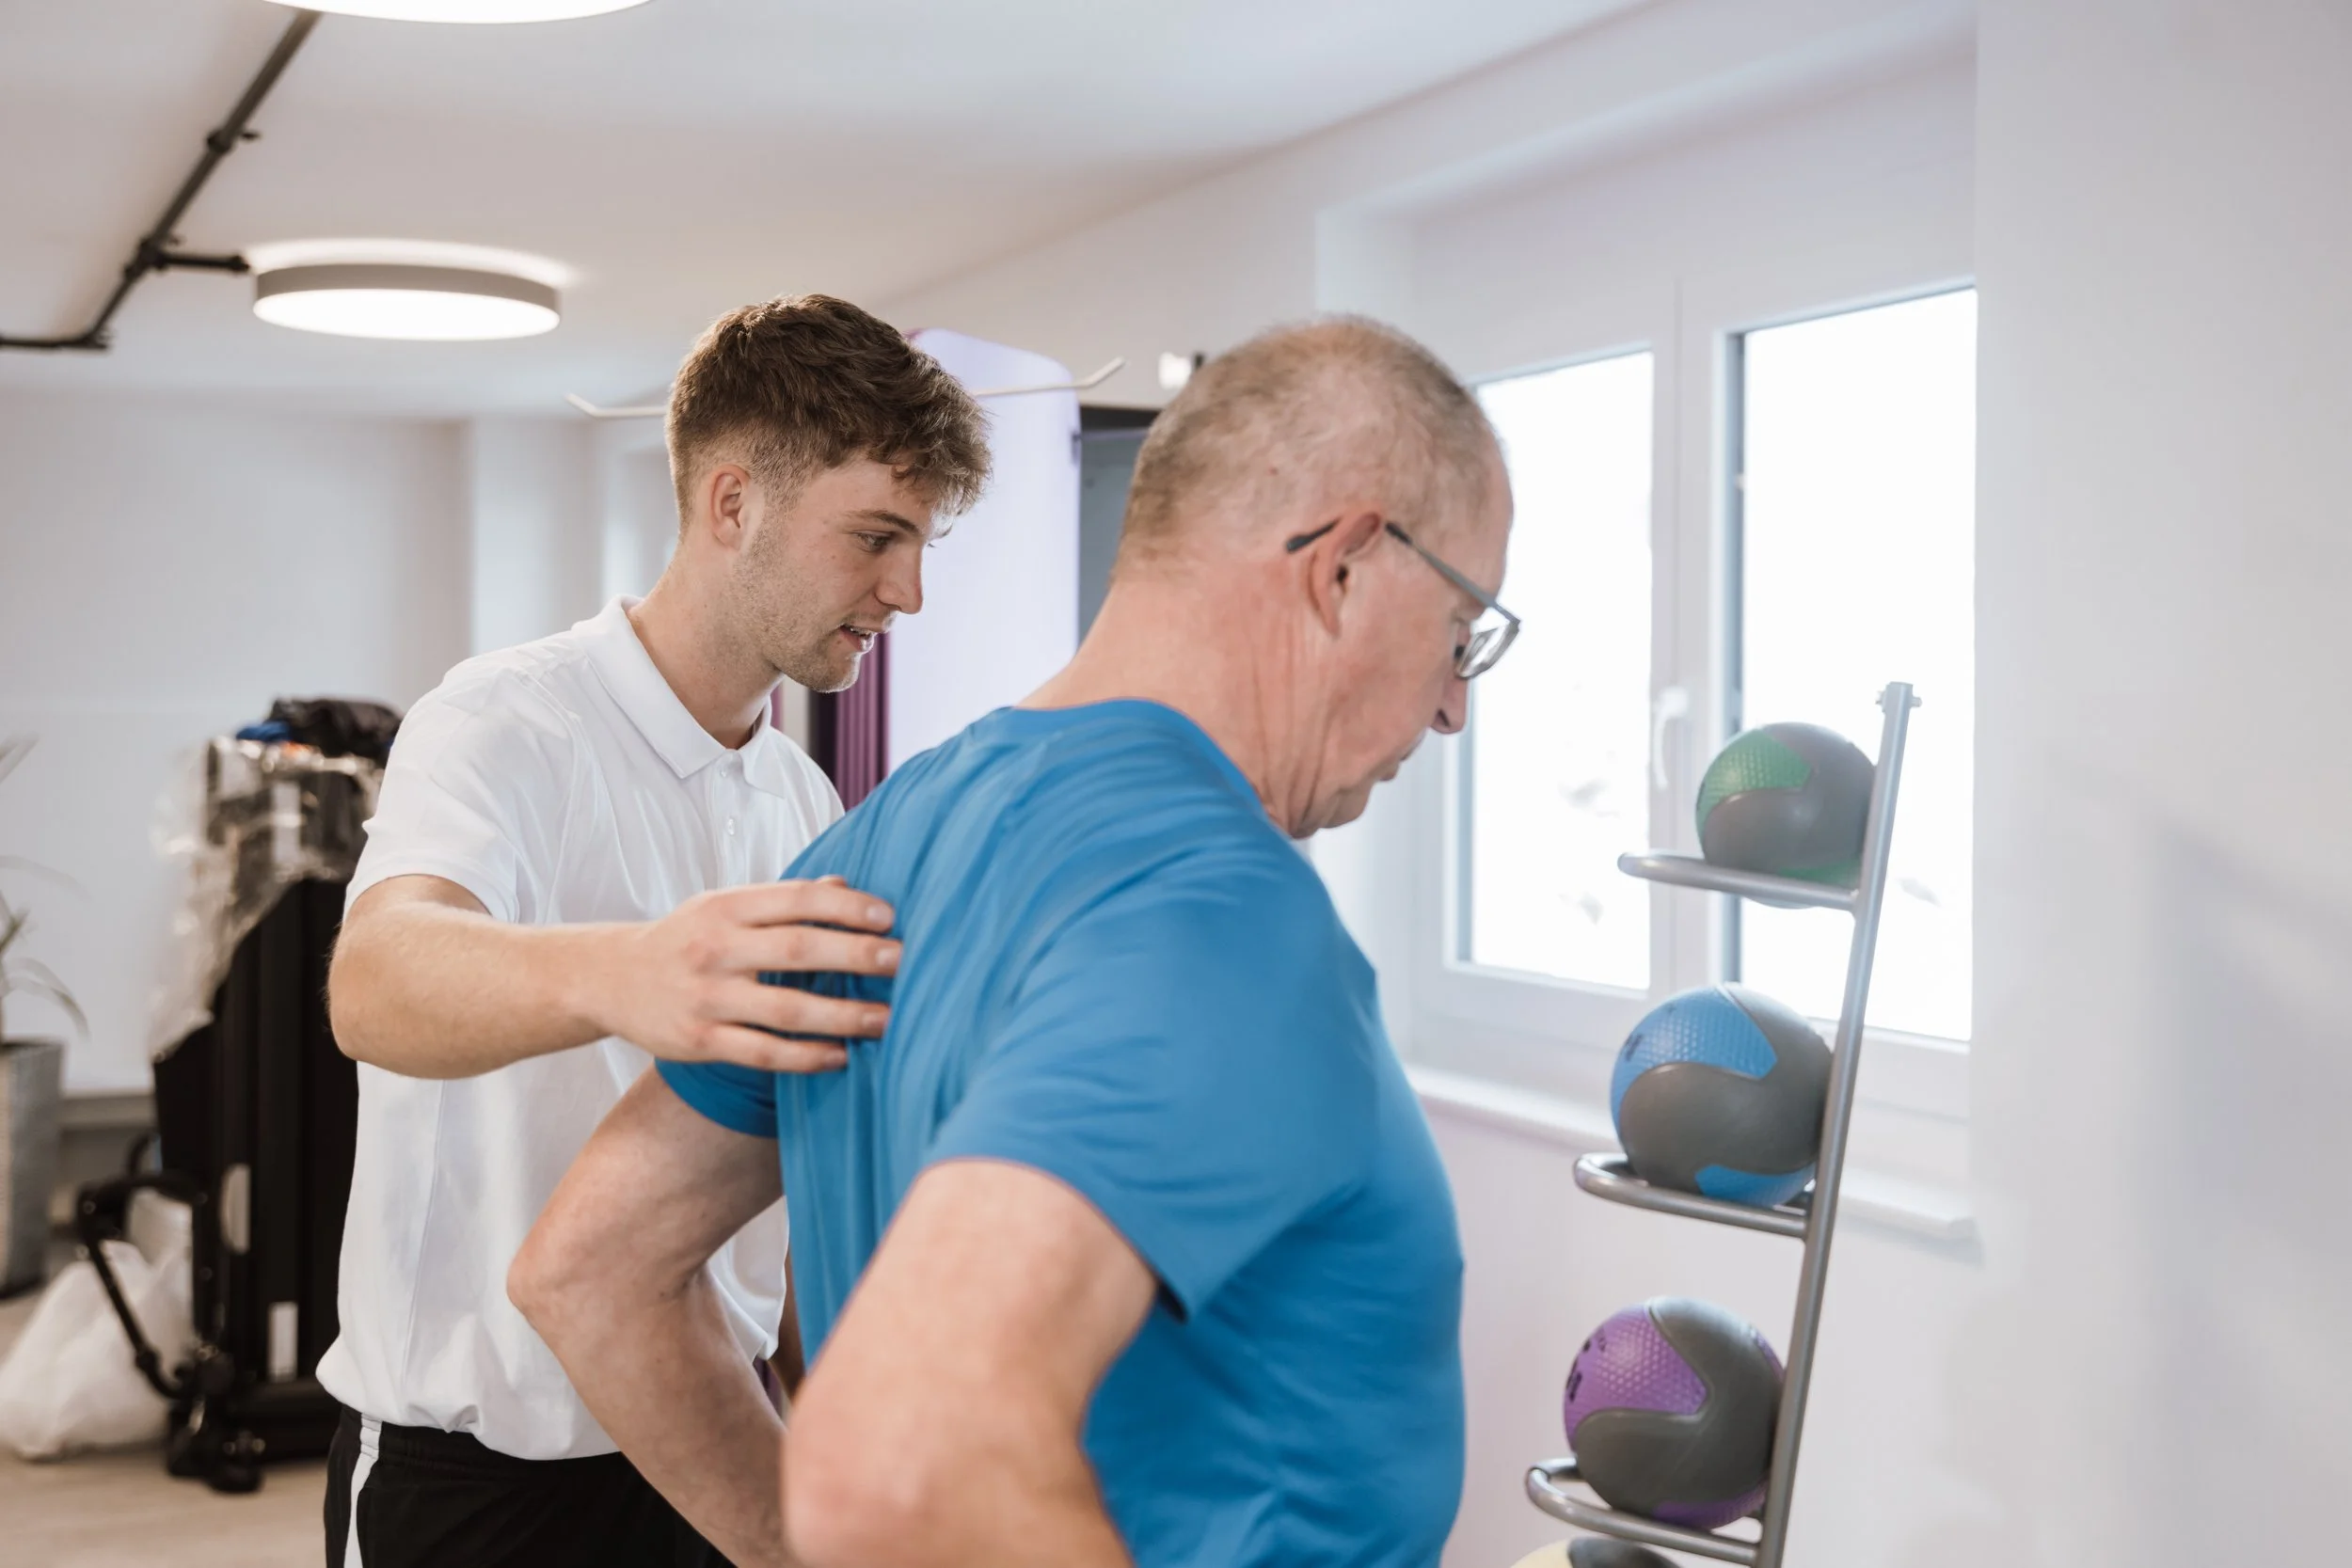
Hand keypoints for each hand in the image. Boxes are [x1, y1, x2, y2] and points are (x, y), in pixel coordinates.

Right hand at [590, 876, 896, 1072]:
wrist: (609, 978)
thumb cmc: (685, 939)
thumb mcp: (725, 906)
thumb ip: (784, 900)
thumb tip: (848, 885)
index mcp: (727, 906)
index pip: (797, 899)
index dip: (847, 907)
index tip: (889, 916)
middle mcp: (716, 948)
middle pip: (798, 951)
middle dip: (857, 956)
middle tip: (903, 962)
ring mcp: (706, 997)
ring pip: (786, 1009)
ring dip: (843, 1016)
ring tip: (887, 1020)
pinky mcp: (699, 1041)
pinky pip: (762, 1052)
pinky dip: (805, 1056)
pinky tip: (841, 1056)